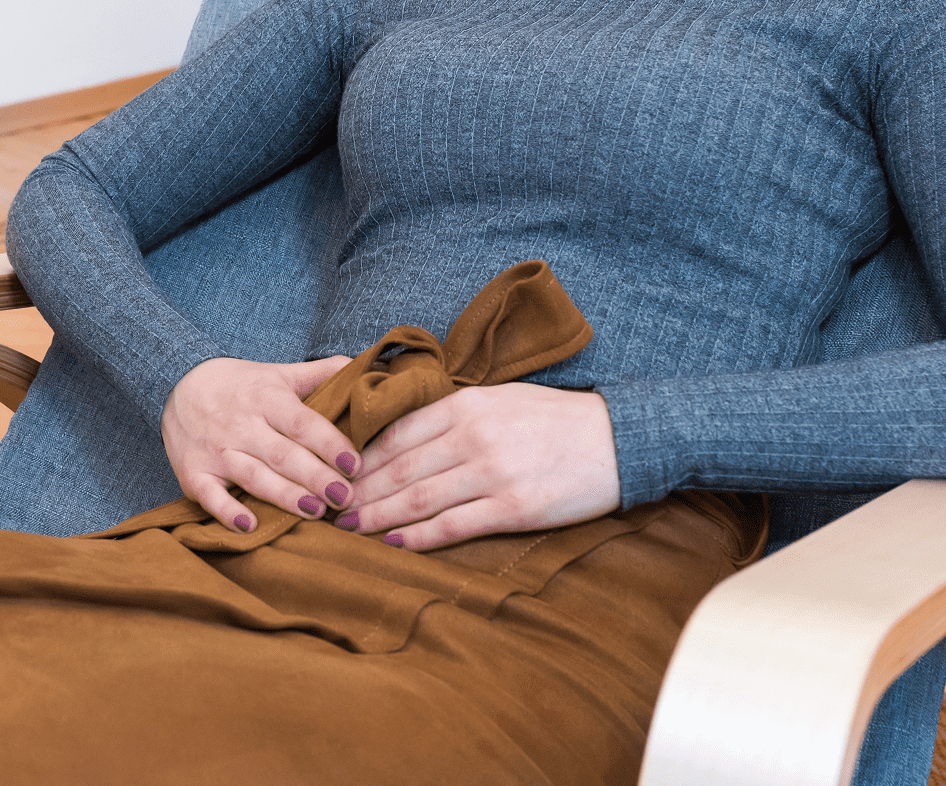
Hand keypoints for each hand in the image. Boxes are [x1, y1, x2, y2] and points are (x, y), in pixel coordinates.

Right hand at [161, 355, 358, 532]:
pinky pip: (211, 497)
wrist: (179, 383)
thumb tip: (365, 366)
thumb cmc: (243, 384)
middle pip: (284, 454)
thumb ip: (322, 372)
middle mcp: (242, 425)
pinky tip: (250, 526)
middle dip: (316, 477)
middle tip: (345, 497)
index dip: (330, 443)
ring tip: (315, 511)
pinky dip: (228, 512)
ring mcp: (216, 451)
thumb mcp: (280, 372)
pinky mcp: (193, 473)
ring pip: (255, 477)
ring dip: (285, 497)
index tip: (355, 464)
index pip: (303, 423)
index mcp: (267, 398)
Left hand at [334, 384, 620, 549]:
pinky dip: (418, 538)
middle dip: (359, 491)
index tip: (336, 474)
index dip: (360, 458)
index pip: (397, 433)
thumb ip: (455, 413)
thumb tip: (403, 434)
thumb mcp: (501, 398)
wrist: (617, 438)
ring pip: (418, 498)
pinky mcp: (512, 506)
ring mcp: (492, 472)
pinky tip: (394, 545)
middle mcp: (474, 435)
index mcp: (468, 404)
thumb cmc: (555, 418)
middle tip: (328, 509)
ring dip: (377, 517)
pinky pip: (453, 526)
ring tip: (348, 530)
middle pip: (399, 468)